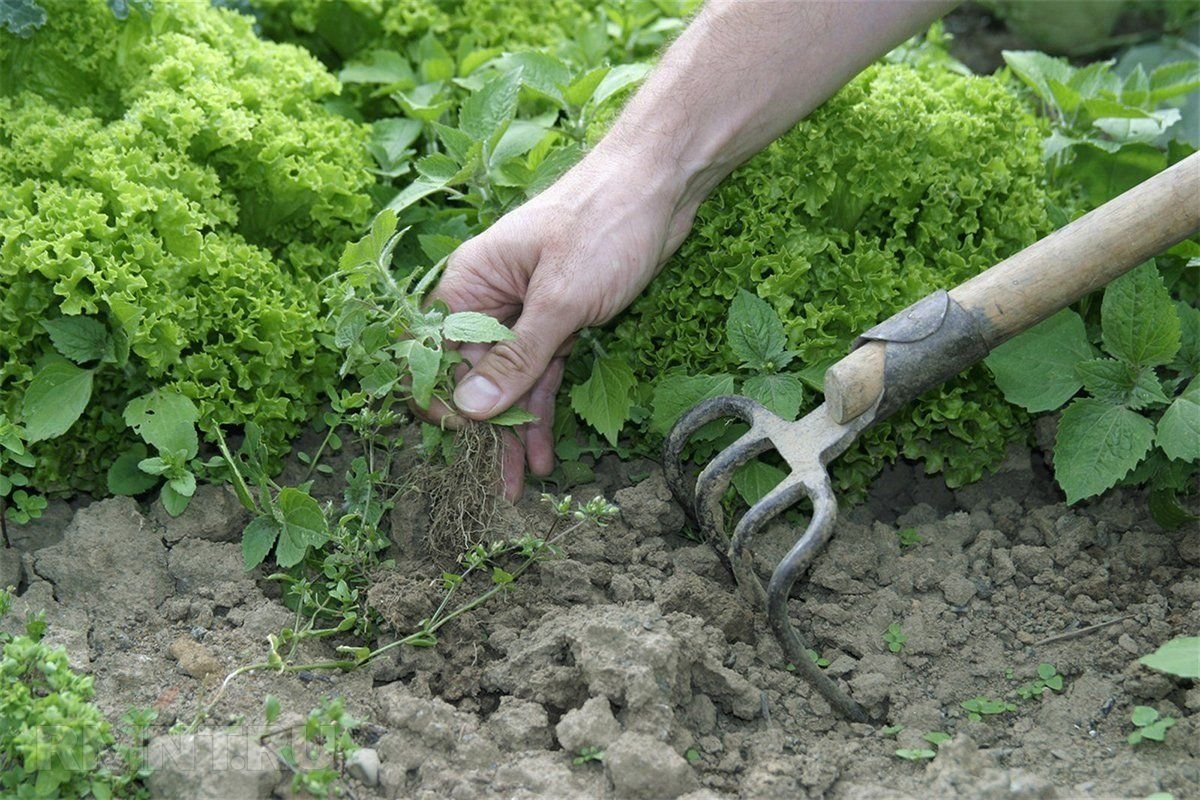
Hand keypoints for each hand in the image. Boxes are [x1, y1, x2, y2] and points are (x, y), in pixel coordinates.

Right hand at [427, 144, 698, 499]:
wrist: (661, 184)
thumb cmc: (603, 225)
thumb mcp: (559, 300)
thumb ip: (515, 359)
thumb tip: (468, 409)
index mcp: (471, 282)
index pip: (434, 351)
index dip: (441, 398)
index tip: (460, 441)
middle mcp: (491, 298)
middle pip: (474, 374)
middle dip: (484, 430)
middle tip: (496, 485)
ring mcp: (527, 310)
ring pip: (511, 382)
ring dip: (516, 431)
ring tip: (520, 486)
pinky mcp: (562, 319)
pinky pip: (543, 372)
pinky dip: (545, 409)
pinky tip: (547, 452)